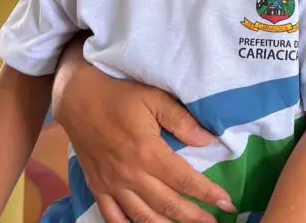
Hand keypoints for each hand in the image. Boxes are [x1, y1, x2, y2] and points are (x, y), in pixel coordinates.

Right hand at [52, 41, 235, 222]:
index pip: (185, 180)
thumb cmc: (120, 95)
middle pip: (168, 205)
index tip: (228, 203)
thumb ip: (182, 120)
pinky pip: (113, 216)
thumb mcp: (154, 98)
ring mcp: (112, 184)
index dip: (208, 194)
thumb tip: (209, 141)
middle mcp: (130, 174)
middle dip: (195, 217)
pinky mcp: (97, 187)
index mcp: (147, 152)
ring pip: (143, 217)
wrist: (77, 98)